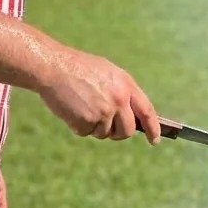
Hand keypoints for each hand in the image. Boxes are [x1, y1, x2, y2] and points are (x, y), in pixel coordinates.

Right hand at [37, 46, 160, 143]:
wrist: (53, 67)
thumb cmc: (78, 68)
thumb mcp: (107, 73)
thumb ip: (122, 92)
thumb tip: (131, 116)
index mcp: (125, 85)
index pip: (146, 111)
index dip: (153, 128)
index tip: (155, 140)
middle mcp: (118, 100)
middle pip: (127, 130)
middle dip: (118, 133)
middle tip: (107, 128)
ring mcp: (103, 112)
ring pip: (105, 133)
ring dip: (95, 127)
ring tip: (82, 106)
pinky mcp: (87, 122)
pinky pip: (87, 132)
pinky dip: (79, 126)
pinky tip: (72, 109)